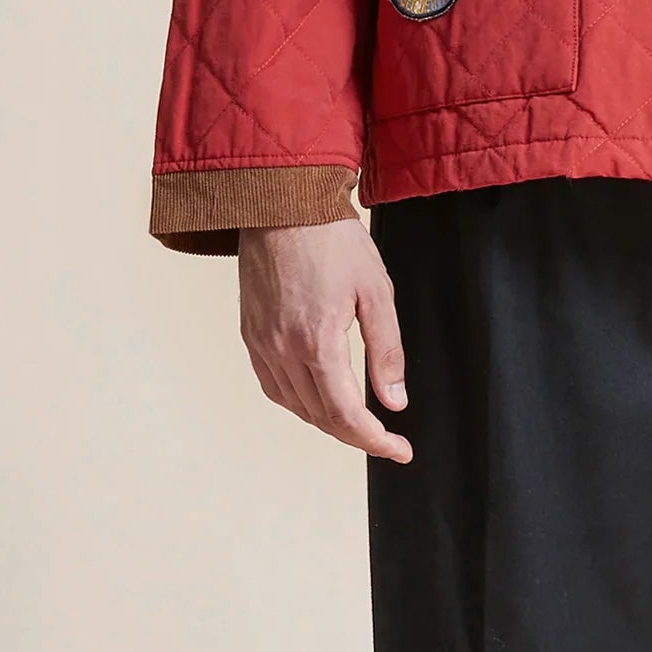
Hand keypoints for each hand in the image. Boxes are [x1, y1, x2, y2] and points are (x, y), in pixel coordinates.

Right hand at [237, 219, 413, 460]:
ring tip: (358, 420)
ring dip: (327, 422)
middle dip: (356, 435)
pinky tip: (318, 396)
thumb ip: (386, 348)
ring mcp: (261, 344)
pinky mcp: (250, 334)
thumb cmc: (333, 238)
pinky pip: (273, 386)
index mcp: (317, 341)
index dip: (375, 441)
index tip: (401, 450)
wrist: (283, 201)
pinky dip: (298, 401)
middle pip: (320, 417)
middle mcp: (282, 350)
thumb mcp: (375, 289)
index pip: (345, 415)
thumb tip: (395, 401)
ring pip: (295, 407)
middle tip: (388, 439)